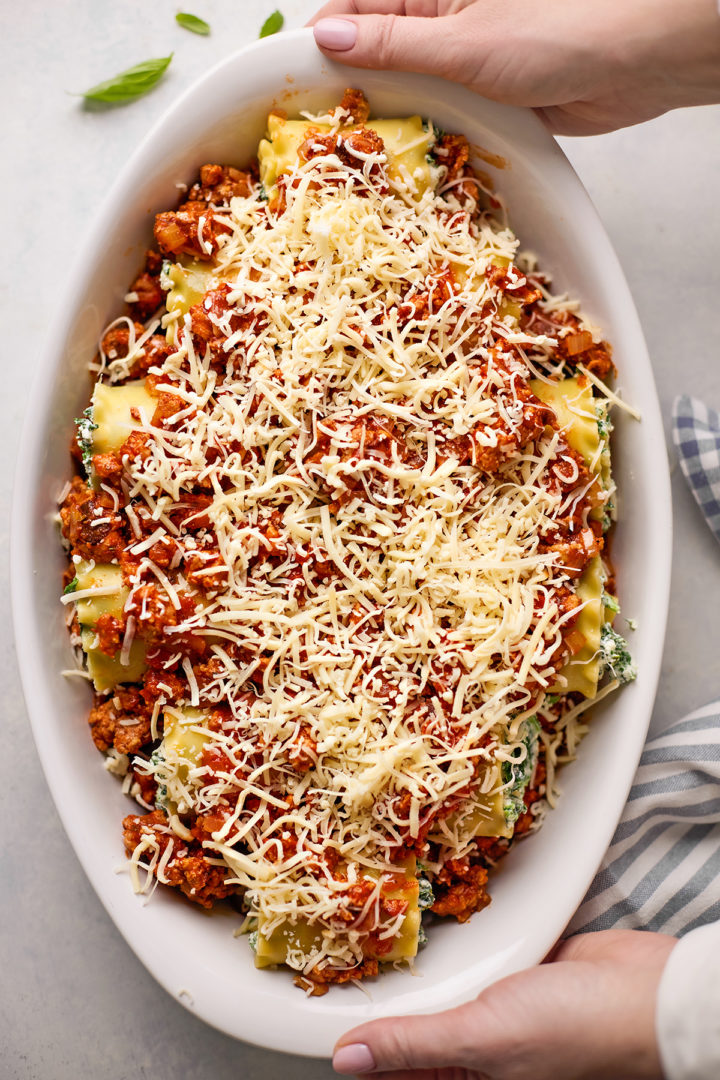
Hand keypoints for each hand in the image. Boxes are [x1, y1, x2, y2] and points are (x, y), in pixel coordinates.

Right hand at [310, 0, 719, 134]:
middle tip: (323, 142)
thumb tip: (327, 40)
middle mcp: (438, 21)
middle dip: (349, 97)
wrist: (639, 60)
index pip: (348, 13)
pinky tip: (409, 166)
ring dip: (389, 126)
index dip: (318, 54)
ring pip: (404, 94)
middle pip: (371, 58)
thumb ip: (392, 46)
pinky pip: (440, 118)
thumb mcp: (462, 41)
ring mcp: (461, 59)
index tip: (289, 96)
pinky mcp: (485, 95)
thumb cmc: (563, 27)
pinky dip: (426, 140)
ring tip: (359, 163)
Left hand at [332, 929, 676, 1078]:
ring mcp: (501, 1006)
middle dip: (383, 997)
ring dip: (419, 962)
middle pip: (416, 1026)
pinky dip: (459, 938)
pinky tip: (432, 911)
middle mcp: (480, 1049)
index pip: (397, 1073)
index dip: (361, 1050)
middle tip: (333, 957)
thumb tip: (346, 1061)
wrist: (647, 993)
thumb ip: (414, 1046)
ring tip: (369, 926)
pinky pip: (478, 956)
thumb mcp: (483, 1042)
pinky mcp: (521, 969)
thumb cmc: (576, 1034)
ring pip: (445, 986)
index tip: (316, 1013)